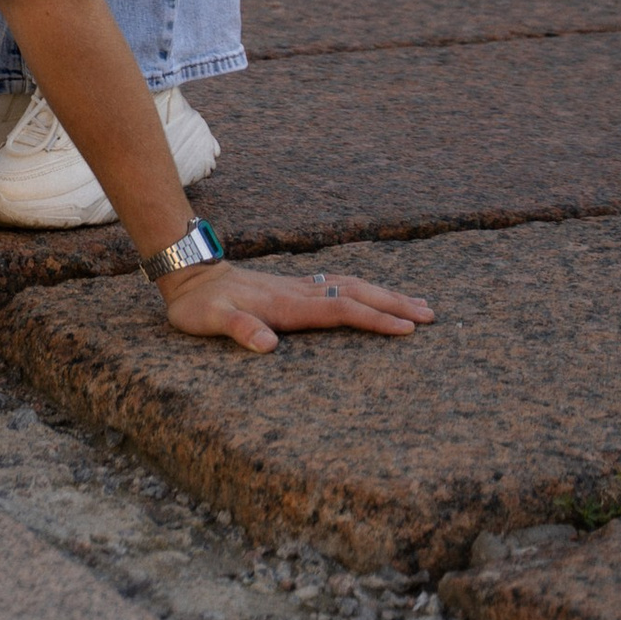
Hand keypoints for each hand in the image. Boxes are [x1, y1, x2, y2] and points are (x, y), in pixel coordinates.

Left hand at [156, 259, 436, 354]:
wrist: (190, 274)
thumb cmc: (199, 305)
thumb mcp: (210, 321)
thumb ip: (238, 329)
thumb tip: (268, 345)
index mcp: (286, 304)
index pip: (339, 310)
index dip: (373, 319)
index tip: (406, 329)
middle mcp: (299, 292)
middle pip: (355, 293)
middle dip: (393, 303)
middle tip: (431, 315)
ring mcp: (299, 286)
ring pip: (351, 286)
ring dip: (386, 294)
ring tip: (419, 304)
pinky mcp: (296, 286)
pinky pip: (340, 285)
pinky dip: (366, 289)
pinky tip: (378, 294)